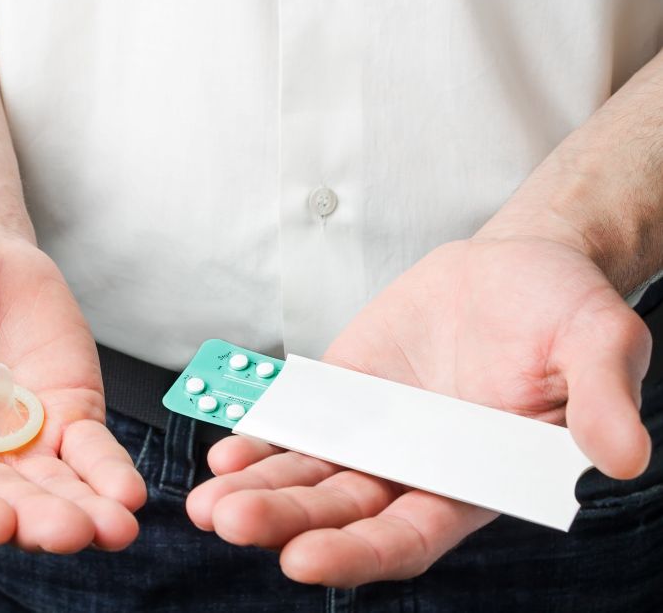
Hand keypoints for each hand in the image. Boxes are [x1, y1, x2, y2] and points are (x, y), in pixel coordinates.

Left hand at [187, 235, 651, 585]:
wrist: (514, 264)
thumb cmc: (564, 311)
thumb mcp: (599, 344)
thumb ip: (601, 401)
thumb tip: (624, 457)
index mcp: (474, 482)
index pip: (410, 537)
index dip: (359, 553)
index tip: (304, 562)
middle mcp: (414, 470)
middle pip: (340, 513)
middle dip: (285, 522)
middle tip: (231, 525)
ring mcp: (372, 432)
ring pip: (306, 476)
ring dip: (256, 490)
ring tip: (207, 501)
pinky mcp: (342, 392)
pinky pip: (294, 423)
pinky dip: (259, 439)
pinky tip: (222, 452)